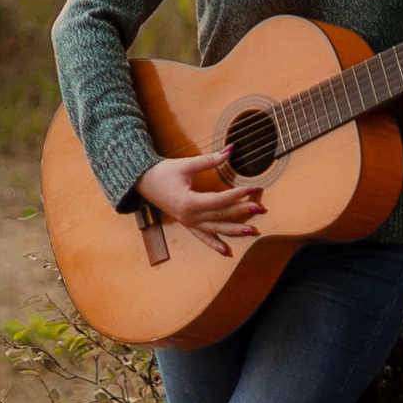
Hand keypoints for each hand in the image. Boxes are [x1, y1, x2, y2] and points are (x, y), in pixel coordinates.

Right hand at [136, 154, 266, 254]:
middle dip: (242, 212)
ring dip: (235, 231)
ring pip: (215, 230)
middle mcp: (190, 217)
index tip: (254, 189)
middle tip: (261, 208)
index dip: (238, 194)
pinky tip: (226, 251)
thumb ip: (209, 160)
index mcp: (189, 202)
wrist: (142, 181)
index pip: (220, 200)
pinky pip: (202, 237)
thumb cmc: (162, 172)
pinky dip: (214, 244)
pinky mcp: (186, 224)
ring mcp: (188, 223)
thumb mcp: (186, 165)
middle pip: (221, 216)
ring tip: (253, 231)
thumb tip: (230, 150)